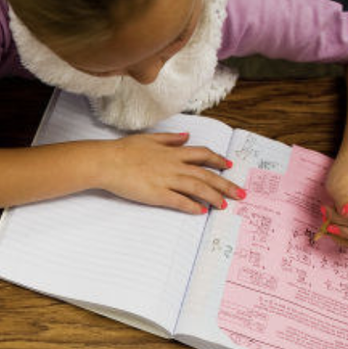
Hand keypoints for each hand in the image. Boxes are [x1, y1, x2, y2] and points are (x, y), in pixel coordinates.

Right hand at [100, 132, 242, 212]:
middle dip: (226, 184)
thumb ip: (169, 139)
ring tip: (225, 205)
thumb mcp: (149, 139)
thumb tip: (185, 136)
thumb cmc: (123, 151)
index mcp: (172, 152)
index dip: (218, 160)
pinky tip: (201, 211)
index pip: (202, 155)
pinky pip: (179, 201)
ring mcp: (166, 180)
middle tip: (240, 193)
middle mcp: (173, 165)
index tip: (228, 166)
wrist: (107, 162)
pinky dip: (191, 206)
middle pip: (206, 174)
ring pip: (197, 188)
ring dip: (213, 197)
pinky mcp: (156, 194)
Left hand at [322, 158, 347, 246]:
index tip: (324, 208)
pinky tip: (335, 226)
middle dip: (346, 235)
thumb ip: (344, 197)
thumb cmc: (347, 175)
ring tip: (330, 224)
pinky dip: (344, 238)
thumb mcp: (341, 182)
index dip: (336, 218)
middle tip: (328, 226)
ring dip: (343, 238)